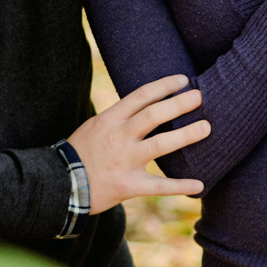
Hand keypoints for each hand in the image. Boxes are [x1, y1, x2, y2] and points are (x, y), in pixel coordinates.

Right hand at [68, 74, 210, 213]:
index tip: (183, 80)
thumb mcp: (95, 126)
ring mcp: (123, 161)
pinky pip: (158, 186)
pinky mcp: (127, 186)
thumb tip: (148, 103)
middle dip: (178, 104)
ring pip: (159, 145)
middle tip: (200, 97)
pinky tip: (200, 183)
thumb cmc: (80, 152)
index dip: (164, 86)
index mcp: (110, 119)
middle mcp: (118, 137)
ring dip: (185, 136)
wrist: (60, 184)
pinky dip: (179, 185)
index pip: (141, 96)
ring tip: (206, 128)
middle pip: (153, 115)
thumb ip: (120, 116)